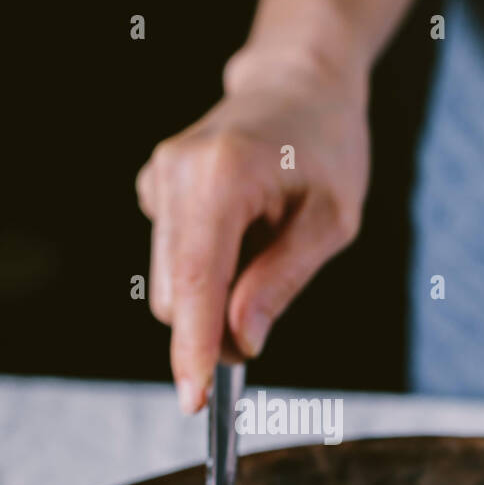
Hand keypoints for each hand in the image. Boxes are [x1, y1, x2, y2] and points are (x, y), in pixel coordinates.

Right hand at [136, 53, 368, 412]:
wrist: (298, 83)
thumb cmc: (326, 147)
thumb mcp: (329, 220)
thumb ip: (280, 281)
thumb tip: (240, 342)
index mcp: (221, 176)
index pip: (198, 282)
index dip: (193, 349)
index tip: (193, 401)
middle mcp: (175, 174)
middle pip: (177, 294)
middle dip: (213, 327)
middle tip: (264, 314)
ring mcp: (158, 180)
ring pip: (171, 284)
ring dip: (213, 296)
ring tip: (262, 248)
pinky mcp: (154, 189)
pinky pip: (173, 261)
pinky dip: (206, 269)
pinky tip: (241, 232)